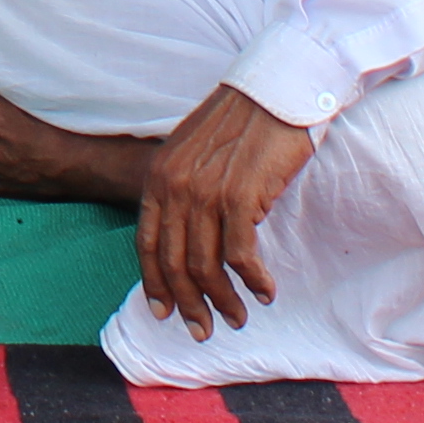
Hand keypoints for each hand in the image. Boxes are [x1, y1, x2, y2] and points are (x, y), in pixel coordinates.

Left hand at [137, 86, 314, 340]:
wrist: (275, 92)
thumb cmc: (241, 123)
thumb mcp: (195, 152)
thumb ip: (184, 188)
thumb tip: (187, 235)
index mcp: (159, 176)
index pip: (148, 242)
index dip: (154, 283)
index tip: (164, 313)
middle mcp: (176, 186)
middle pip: (175, 263)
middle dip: (190, 304)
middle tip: (205, 330)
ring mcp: (206, 192)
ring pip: (206, 266)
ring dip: (224, 300)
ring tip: (240, 317)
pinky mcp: (241, 197)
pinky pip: (241, 255)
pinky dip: (253, 280)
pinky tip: (266, 290)